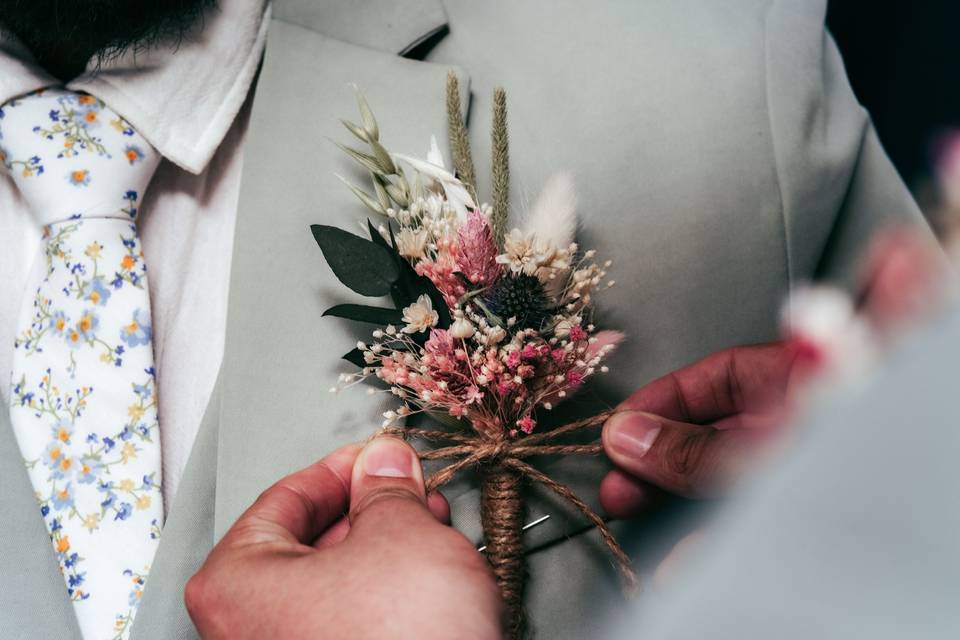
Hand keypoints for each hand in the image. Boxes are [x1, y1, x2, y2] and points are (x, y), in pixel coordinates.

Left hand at [185, 437, 501, 639]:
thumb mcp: (401, 531)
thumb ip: (387, 487)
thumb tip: (385, 465)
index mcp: (234, 583)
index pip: (285, 498)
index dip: (341, 469)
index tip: (374, 457)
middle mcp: (244, 630)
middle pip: (308, 543)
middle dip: (369, 511)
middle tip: (408, 491)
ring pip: (332, 584)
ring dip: (384, 550)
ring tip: (429, 533)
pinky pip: (346, 620)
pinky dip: (383, 593)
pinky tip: (425, 581)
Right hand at [600, 227, 948, 517]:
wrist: (907, 546)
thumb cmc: (853, 469)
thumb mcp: (761, 452)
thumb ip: (697, 447)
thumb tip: (631, 435)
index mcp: (806, 382)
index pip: (720, 375)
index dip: (663, 397)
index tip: (621, 423)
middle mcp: (804, 422)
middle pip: (714, 428)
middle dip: (656, 453)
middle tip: (617, 474)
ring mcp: (799, 471)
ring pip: (724, 477)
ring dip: (671, 497)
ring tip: (629, 509)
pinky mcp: (795, 517)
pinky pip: (744, 521)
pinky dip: (706, 539)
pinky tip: (680, 558)